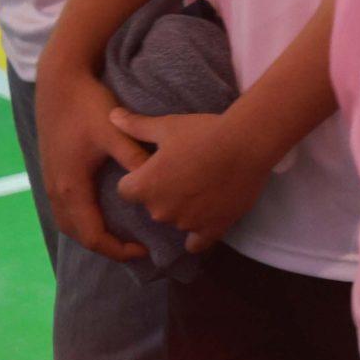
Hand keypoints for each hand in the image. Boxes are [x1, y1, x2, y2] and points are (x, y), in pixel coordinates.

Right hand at [35, 64, 149, 261]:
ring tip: (121, 238)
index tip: (144, 250)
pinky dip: (83, 221)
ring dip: (92, 235)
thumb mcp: (115, 131)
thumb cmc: (88, 106)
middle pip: (78, 234)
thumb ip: (134, 156)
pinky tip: (103, 215)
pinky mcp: (53, 173)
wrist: (59, 85)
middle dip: (106, 247)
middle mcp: (56, 190)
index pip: (92, 234)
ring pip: (69, 223)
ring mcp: (51, 182)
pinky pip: (66, 210)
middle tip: (137, 250)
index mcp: (71, 186)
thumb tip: (156, 181)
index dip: (117, 248)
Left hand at [112, 108, 276, 252]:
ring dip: (183, 208)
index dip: (140, 178)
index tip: (157, 166)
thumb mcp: (167, 125)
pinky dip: (198, 235)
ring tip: (204, 186)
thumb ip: (136, 126)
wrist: (247, 144)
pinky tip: (204, 221)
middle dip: (163, 193)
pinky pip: (196, 244)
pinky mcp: (212, 229)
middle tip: (185, 172)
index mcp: (144, 187)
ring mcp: (186, 222)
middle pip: (152, 205)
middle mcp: (159, 210)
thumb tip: (111, 116)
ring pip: (175, 220)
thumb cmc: (203, 132)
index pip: (126, 190)